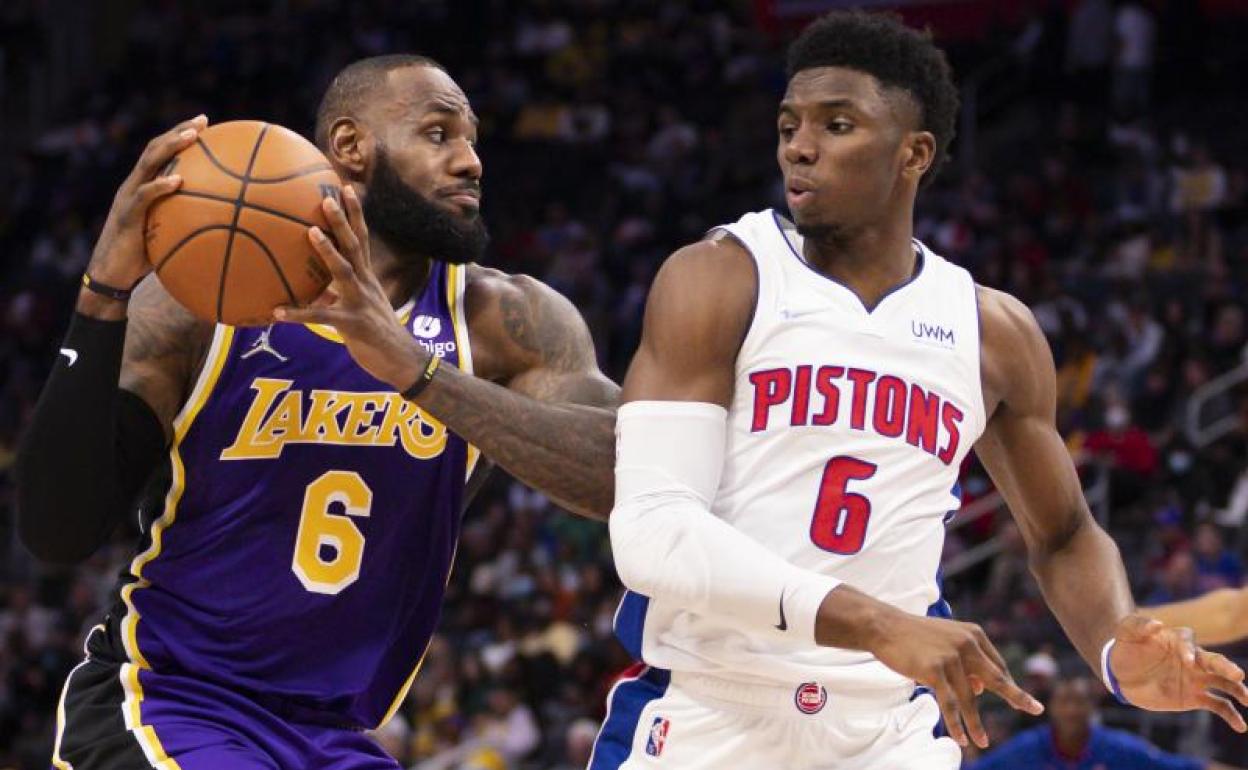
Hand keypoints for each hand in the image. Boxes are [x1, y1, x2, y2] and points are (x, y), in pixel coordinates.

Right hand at [88, 115, 207, 290]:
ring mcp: (128, 198)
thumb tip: (225, 225)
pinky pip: (144, 197)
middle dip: (178, 131)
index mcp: (142, 186)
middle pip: (155, 149)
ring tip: (192, 137)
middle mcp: (133, 185)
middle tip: (202, 121)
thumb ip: (187, 222)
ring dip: (170, 147)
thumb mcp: (169, 234)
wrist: (112, 275)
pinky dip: (160, 186)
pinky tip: (178, 181)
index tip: (204, 124)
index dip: (179, 135)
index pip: (160, 153)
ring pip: (148, 164)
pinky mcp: (126, 215)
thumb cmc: (144, 257)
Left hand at [273, 186, 430, 389]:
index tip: (346, 189)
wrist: (403, 361)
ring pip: (344, 271)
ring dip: (327, 251)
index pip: (362, 239)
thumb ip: (335, 295)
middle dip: (343, 220)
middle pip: (355, 245)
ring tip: (310, 232)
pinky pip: (322, 316)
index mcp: (367, 278)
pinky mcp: (353, 324)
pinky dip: (299, 314)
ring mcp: (361, 302)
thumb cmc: (378, 335)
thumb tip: (311, 288)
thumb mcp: (358, 308)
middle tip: (328, 197)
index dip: (355, 214)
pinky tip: (278, 313)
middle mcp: (366, 284)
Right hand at [869, 611, 1043, 748]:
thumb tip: (979, 689)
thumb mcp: (945, 642)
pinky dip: (956, 723)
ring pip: (970, 698)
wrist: (884, 626)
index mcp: (973, 634)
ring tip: (983, 742)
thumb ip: (965, 661)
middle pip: (996, 678)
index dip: (1005, 684)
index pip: (996, 664)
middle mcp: (967, 644)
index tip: (1016, 698)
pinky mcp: (935, 669)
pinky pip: (949, 704)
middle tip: (1034, 709)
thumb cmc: (914, 635)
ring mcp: (951, 657)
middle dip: (1016, 696)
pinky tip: (962, 738)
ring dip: (976, 723)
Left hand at [1109, 614, 1247, 731]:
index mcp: (1178, 641)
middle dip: (1226, 667)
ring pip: (1222, 683)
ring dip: (1236, 690)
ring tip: (1247, 699)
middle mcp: (1193, 658)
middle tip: (1238, 675)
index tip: (1187, 660)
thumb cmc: (1126, 648)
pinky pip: (1218, 705)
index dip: (1189, 650)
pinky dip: (1231, 715)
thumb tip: (1157, 624)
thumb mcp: (1125, 633)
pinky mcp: (1194, 697)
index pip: (1189, 642)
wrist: (1122, 674)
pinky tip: (1241, 726)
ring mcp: (1196, 678)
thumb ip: (1137, 625)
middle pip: (1214, 661)